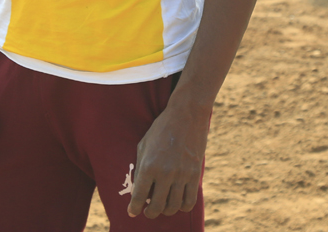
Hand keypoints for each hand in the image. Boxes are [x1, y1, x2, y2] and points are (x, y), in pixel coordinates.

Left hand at [126, 100, 209, 218]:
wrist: (187, 114)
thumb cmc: (161, 128)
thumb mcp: (144, 145)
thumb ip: (140, 168)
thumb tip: (139, 189)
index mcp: (149, 165)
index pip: (139, 197)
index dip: (134, 208)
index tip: (132, 212)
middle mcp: (165, 173)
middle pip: (156, 207)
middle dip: (150, 213)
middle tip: (148, 211)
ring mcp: (182, 175)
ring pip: (173, 207)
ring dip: (166, 211)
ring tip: (162, 206)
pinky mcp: (195, 174)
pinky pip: (190, 201)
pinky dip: (182, 207)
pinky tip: (178, 202)